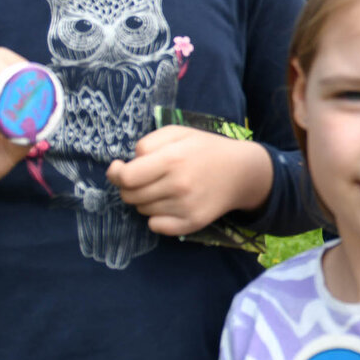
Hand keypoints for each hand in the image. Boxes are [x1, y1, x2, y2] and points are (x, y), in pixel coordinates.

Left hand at [108, 128, 271, 235]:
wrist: (243, 172)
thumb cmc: (206, 149)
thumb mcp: (178, 133)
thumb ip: (148, 143)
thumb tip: (126, 164)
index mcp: (172, 159)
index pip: (126, 177)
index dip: (116, 174)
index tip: (119, 168)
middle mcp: (178, 185)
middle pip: (130, 196)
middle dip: (130, 187)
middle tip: (145, 178)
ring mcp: (185, 207)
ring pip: (142, 210)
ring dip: (145, 200)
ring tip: (163, 188)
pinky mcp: (192, 223)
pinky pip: (155, 226)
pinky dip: (156, 218)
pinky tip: (168, 205)